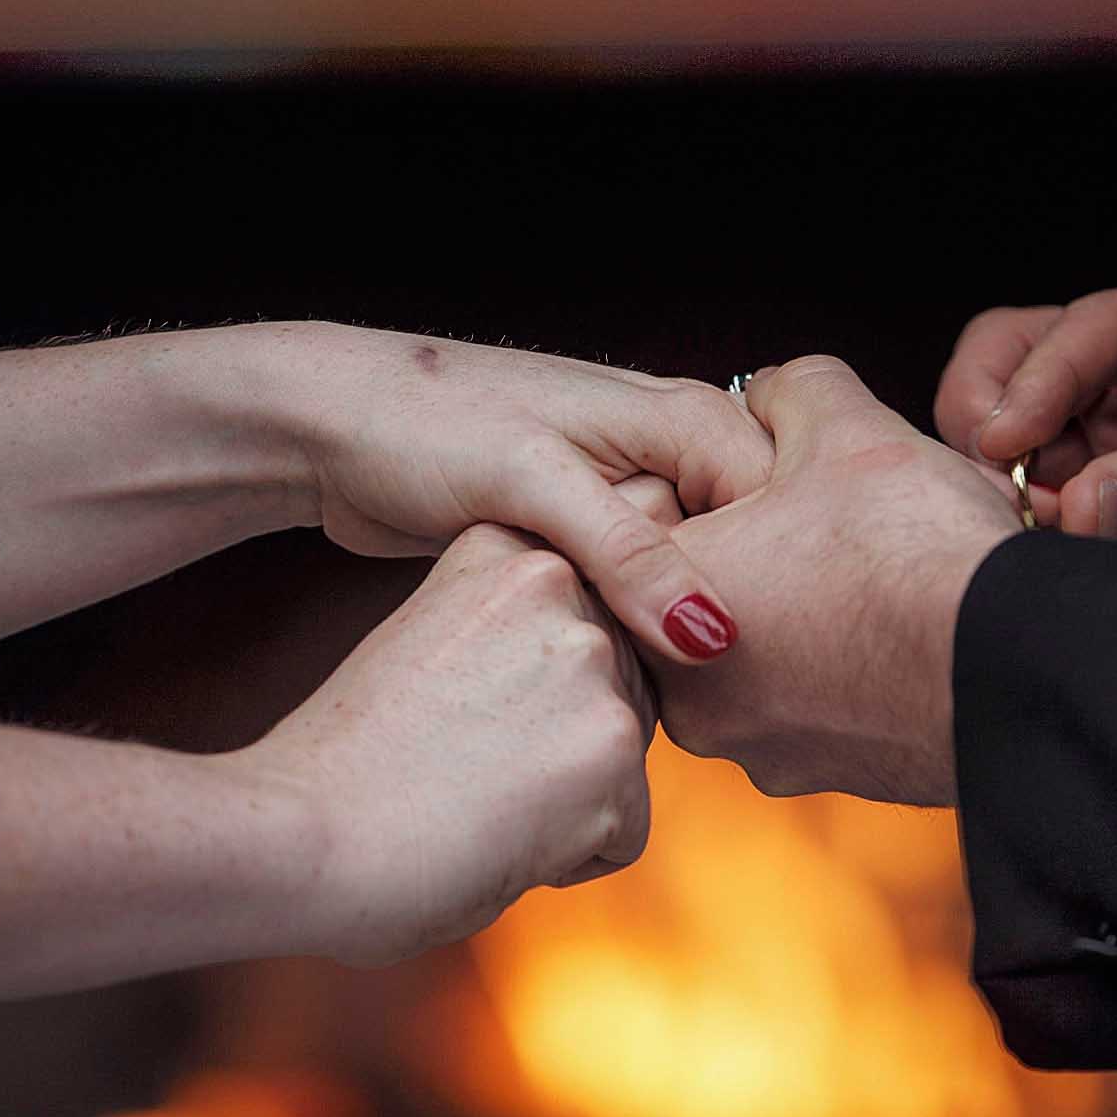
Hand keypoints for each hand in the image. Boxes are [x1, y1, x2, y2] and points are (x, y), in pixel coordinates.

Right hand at [255, 522, 657, 965]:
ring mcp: (591, 666)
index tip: (456, 715)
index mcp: (508, 550)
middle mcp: (562, 586)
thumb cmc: (348, 765)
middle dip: (558, 749)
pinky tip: (492, 841)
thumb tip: (587, 683)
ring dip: (564, 801)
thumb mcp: (432, 646)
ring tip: (470, 798)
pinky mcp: (611, 752)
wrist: (298, 835)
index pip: (586, 629)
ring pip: (622, 764)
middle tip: (458, 767)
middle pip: (618, 694)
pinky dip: (571, 861)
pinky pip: (625, 834)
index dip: (528, 694)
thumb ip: (516, 640)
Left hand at [260, 324, 773, 668]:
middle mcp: (673, 449)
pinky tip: (627, 678)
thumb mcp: (534, 483)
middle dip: (742, 618)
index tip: (770, 666)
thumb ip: (629, 556)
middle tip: (716, 698)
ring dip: (686, 633)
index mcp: (686, 417)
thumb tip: (712, 635)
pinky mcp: (590, 535)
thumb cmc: (424, 424)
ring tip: (670, 698)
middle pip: (753, 550)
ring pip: (697, 579)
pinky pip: (646, 592)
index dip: (786, 586)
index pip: (786, 511)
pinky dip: (639, 631)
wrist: (331, 423)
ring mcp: (633, 494)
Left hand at [652, 358, 1018, 806]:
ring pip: (769, 651)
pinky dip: (851, 666)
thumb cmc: (914, 544)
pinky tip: (901, 627)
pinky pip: (819, 702)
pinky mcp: (820, 777)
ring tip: (879, 571)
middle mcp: (688, 694)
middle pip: (713, 594)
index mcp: (661, 604)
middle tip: (835, 522)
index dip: (725, 486)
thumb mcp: (845, 422)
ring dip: (812, 612)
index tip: (783, 481)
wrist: (1016, 666)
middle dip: (768, 553)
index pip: (655, 526)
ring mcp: (755, 747)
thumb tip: (767, 398)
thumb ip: (786, 392)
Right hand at [936, 265, 1116, 550]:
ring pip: (1024, 408)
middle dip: (1001, 408)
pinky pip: (1047, 468)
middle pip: (1030, 347)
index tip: (1005, 442)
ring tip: (1034, 517)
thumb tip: (1071, 508)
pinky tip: (1049, 531)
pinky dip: (1031, 497)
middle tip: (1005, 478)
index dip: (1036, 380)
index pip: (1092, 326)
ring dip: (1013, 461)